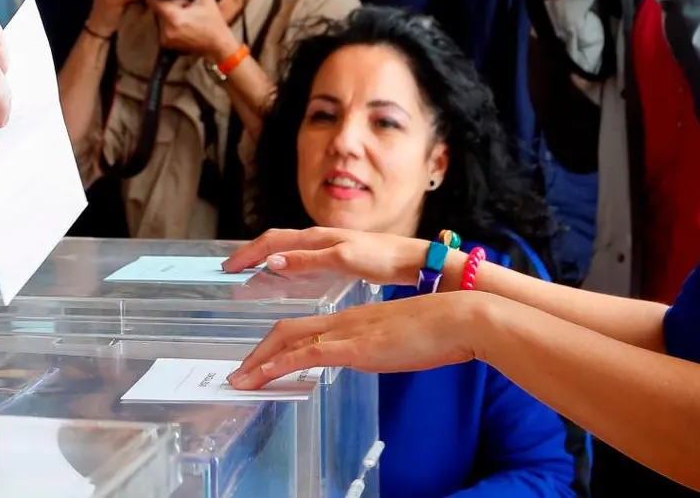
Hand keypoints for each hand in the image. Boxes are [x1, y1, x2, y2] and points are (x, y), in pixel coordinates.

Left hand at [147, 0, 240, 60]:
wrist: (218, 46)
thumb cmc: (214, 25)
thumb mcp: (207, 0)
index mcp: (174, 19)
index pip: (154, 1)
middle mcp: (166, 30)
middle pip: (157, 7)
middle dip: (166, 0)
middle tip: (185, 1)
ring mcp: (165, 38)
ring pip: (160, 16)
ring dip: (168, 10)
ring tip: (186, 11)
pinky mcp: (166, 42)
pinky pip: (162, 24)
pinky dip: (170, 19)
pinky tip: (184, 20)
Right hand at [223, 226, 432, 286]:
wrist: (413, 260)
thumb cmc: (382, 258)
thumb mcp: (343, 260)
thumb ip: (307, 261)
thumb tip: (272, 262)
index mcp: (316, 237)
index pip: (271, 241)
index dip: (248, 253)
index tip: (229, 267)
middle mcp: (318, 237)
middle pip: (275, 241)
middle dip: (250, 253)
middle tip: (231, 269)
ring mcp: (327, 245)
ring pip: (286, 247)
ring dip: (265, 256)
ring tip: (250, 271)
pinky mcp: (336, 255)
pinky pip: (299, 255)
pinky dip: (283, 263)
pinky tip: (285, 276)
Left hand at [228, 293, 494, 388]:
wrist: (460, 318)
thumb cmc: (442, 331)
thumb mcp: (404, 341)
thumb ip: (385, 346)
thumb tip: (381, 355)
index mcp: (355, 319)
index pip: (306, 328)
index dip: (280, 344)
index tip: (263, 360)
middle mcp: (344, 320)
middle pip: (288, 330)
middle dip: (259, 352)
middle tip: (239, 373)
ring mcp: (348, 331)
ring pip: (288, 339)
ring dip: (259, 362)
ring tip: (239, 381)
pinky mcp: (354, 346)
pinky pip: (306, 354)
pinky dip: (278, 364)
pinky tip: (262, 377)